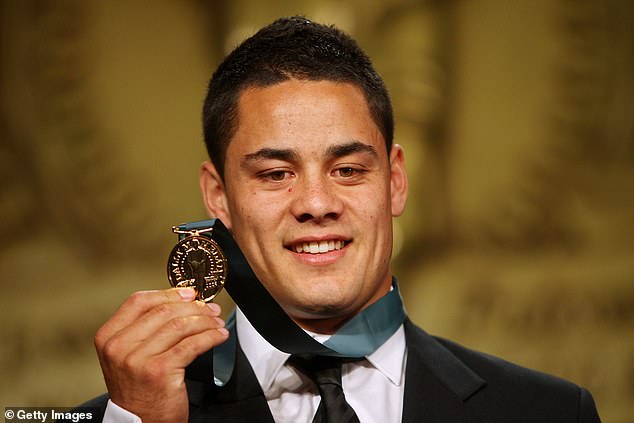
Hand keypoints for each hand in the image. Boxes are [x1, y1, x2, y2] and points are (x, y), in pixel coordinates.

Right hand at [94, 288, 228, 422]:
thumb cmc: (138, 388)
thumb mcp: (129, 354)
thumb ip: (145, 328)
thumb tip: (181, 300)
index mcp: (109, 336)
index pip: (139, 301)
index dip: (168, 293)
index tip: (189, 293)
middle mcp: (119, 347)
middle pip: (163, 311)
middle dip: (193, 307)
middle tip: (210, 309)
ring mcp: (138, 359)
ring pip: (180, 326)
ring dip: (205, 321)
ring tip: (216, 323)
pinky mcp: (160, 371)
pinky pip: (192, 345)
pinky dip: (210, 337)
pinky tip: (219, 336)